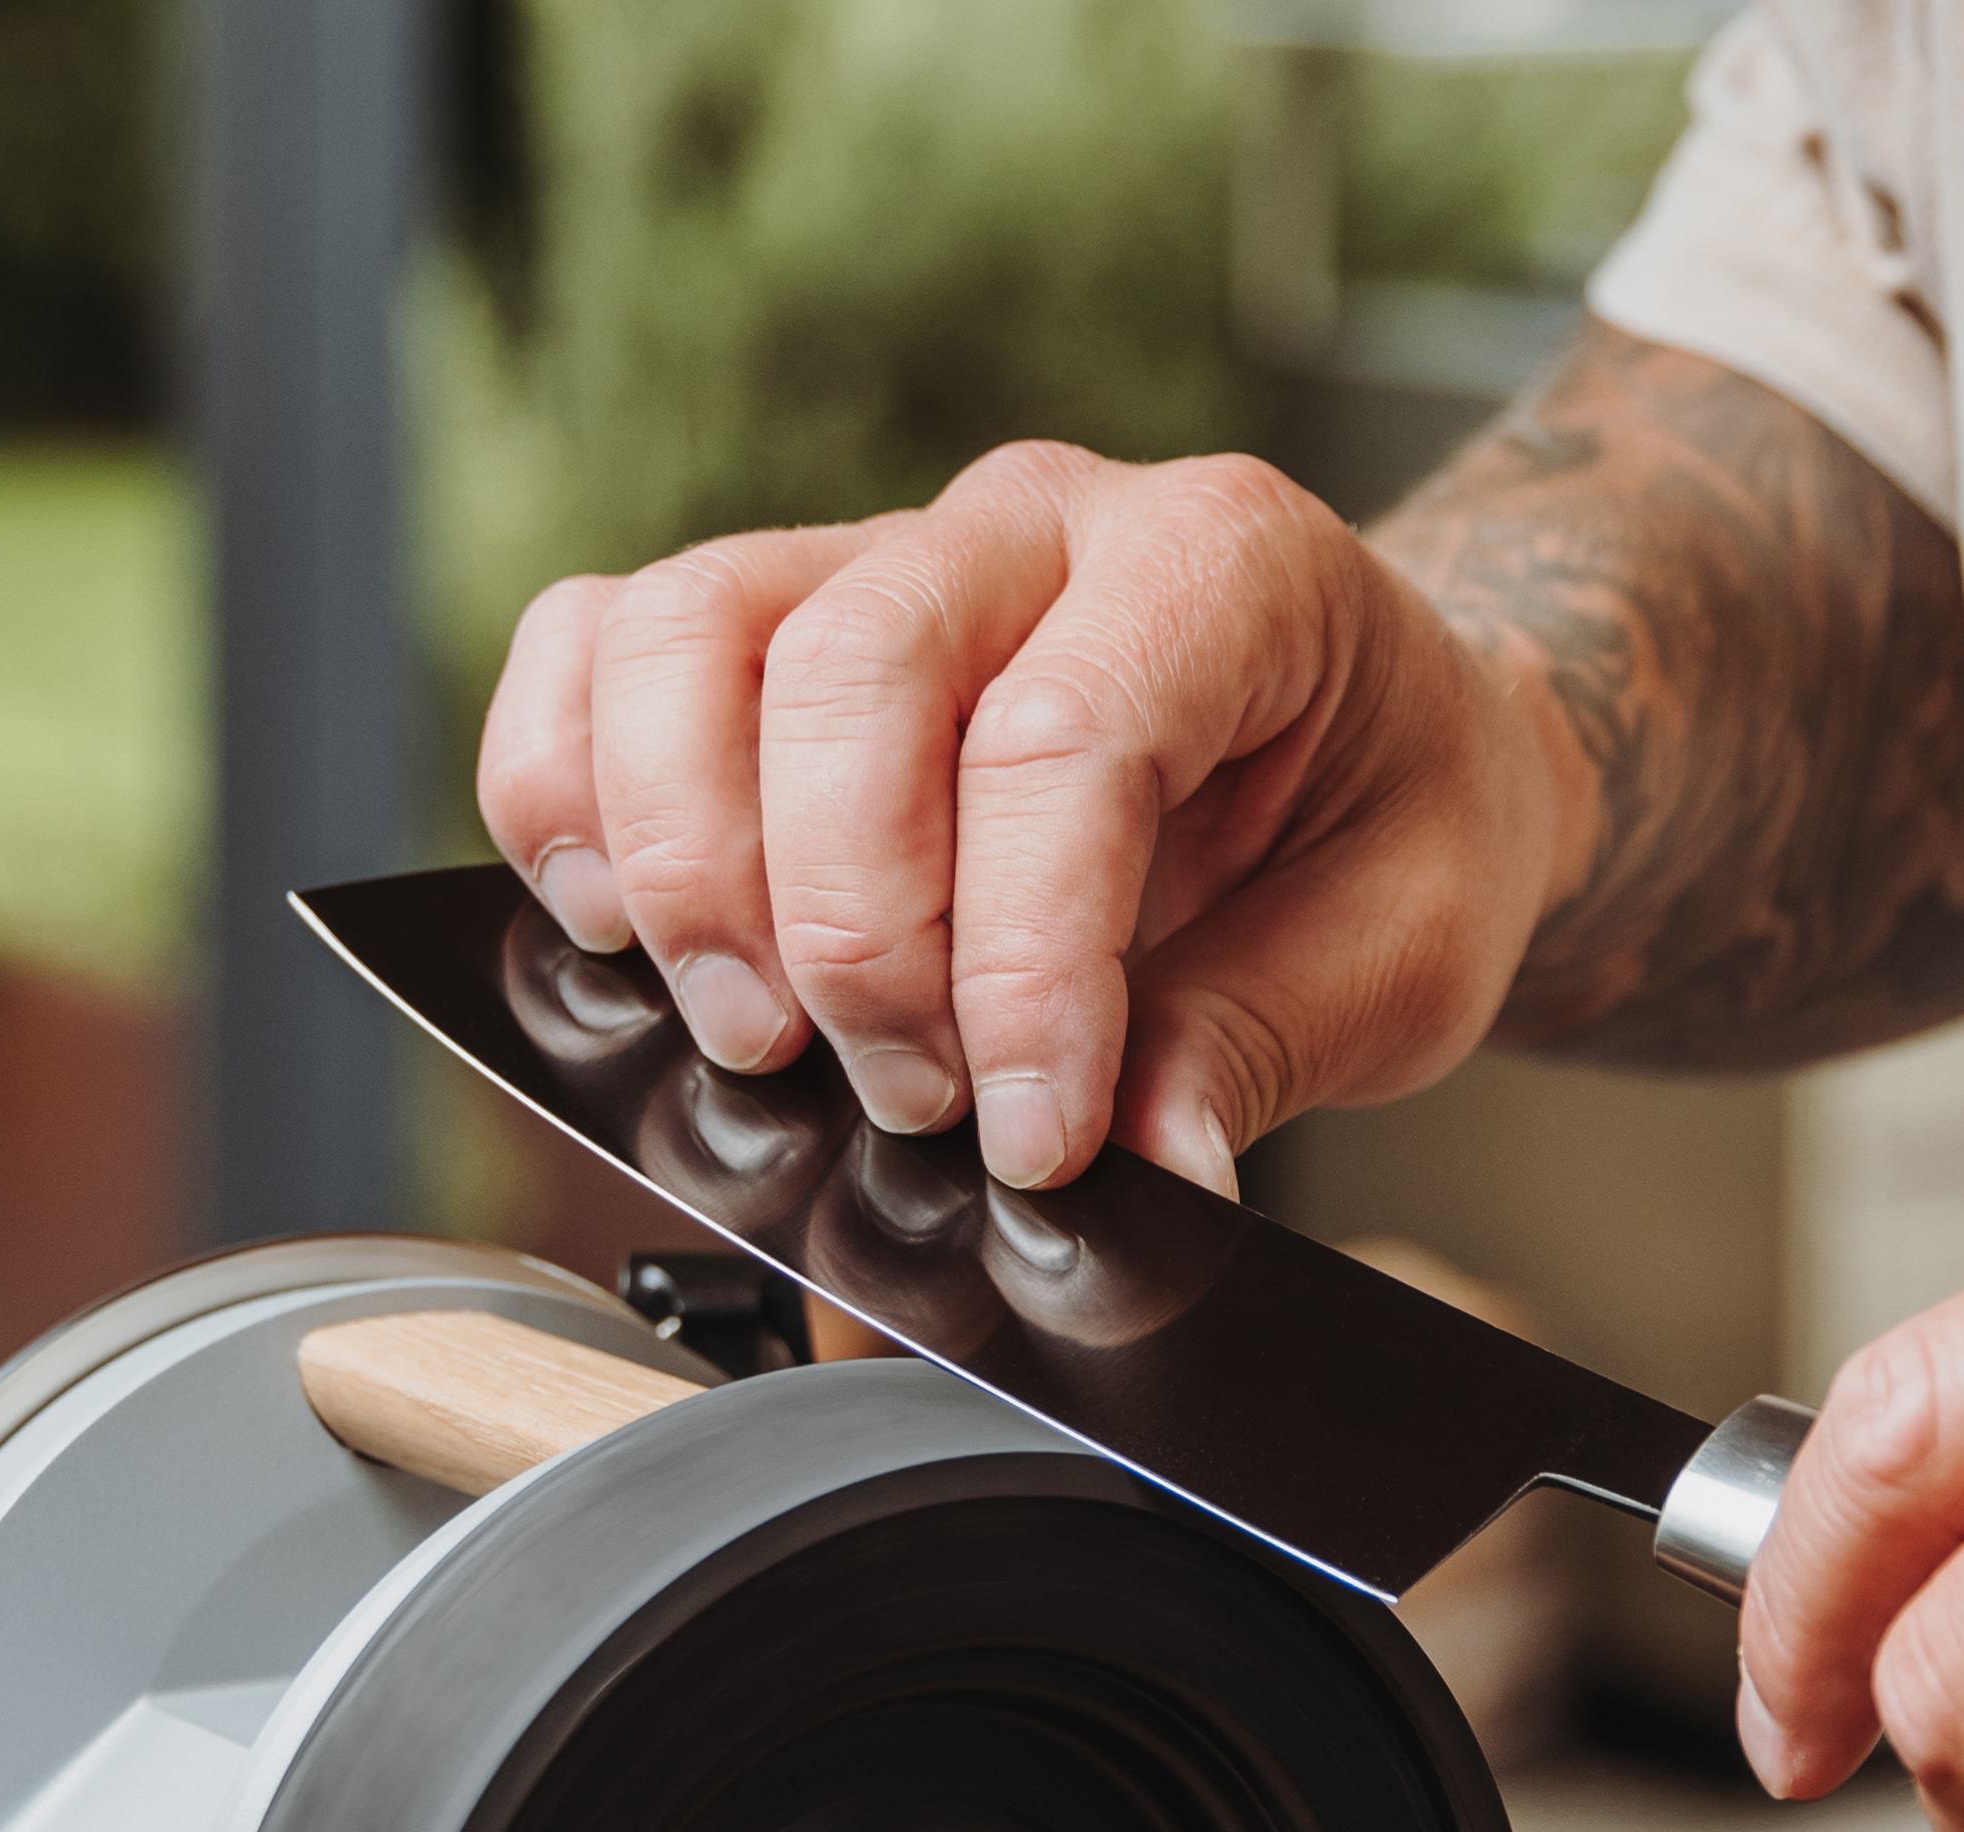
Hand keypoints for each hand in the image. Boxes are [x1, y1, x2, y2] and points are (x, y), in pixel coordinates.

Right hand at [474, 441, 1575, 1194]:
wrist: (1375, 746)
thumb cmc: (1384, 829)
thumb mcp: (1401, 958)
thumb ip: (1260, 1050)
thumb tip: (1139, 1172)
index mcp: (1223, 562)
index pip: (1062, 736)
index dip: (1021, 968)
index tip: (1032, 1141)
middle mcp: (1031, 527)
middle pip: (847, 667)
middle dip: (851, 932)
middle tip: (907, 1100)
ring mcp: (875, 550)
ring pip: (686, 634)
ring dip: (689, 871)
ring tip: (757, 1036)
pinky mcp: (763, 621)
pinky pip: (596, 644)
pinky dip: (563, 789)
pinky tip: (623, 929)